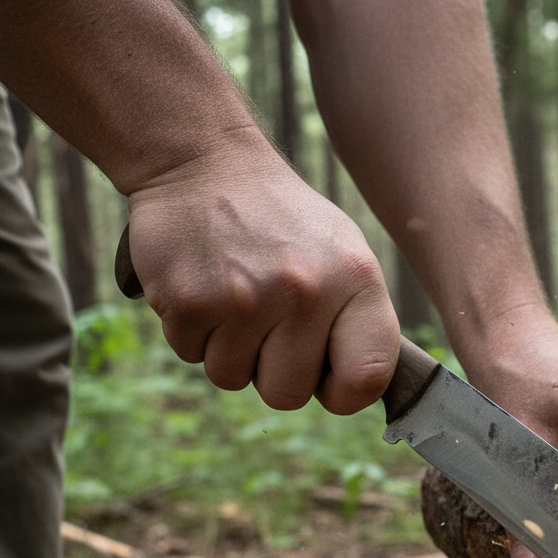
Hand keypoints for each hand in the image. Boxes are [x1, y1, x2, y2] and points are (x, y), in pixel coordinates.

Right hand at [125, 130, 399, 413]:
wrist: (205, 162)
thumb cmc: (284, 225)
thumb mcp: (344, 256)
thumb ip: (360, 324)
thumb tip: (364, 391)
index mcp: (356, 280)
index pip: (367, 378)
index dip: (345, 393)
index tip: (328, 379)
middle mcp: (305, 291)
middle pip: (287, 395)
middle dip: (272, 371)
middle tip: (267, 322)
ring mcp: (245, 298)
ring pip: (232, 378)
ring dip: (229, 349)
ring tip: (235, 294)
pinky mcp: (189, 300)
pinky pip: (191, 355)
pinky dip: (193, 331)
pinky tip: (205, 285)